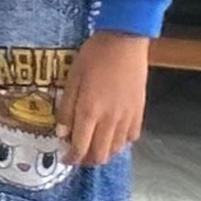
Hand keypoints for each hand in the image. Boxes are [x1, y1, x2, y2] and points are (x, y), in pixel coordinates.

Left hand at [69, 33, 147, 166]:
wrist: (124, 40)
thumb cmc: (94, 56)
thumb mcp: (72, 79)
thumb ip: (67, 109)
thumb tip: (61, 134)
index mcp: (89, 112)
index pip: (80, 148)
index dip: (71, 158)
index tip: (65, 158)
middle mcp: (110, 120)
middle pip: (100, 155)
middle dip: (87, 160)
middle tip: (78, 155)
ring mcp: (127, 117)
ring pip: (116, 149)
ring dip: (104, 152)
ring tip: (94, 145)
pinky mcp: (139, 111)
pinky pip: (131, 137)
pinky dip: (121, 142)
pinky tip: (113, 134)